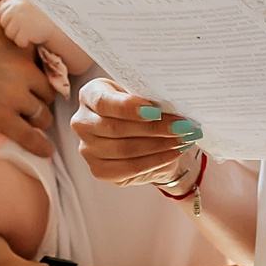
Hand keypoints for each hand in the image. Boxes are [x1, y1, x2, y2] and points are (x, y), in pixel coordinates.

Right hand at [0, 0, 54, 157]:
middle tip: (33, 100)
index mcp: (18, 43)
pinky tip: (44, 150)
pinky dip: (39, 144)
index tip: (31, 75)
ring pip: (42, 114)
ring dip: (40, 119)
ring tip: (37, 123)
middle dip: (42, 96)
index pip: (42, 60)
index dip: (37, 68)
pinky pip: (29, 136)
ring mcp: (13, 97)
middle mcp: (22, 70)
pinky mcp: (0, 119)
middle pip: (47, 90)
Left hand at [0, 0, 53, 50]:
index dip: (8, 21)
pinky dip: (25, 43)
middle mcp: (17, 7)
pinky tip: (34, 37)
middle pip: (3, 23)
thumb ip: (13, 8)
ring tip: (30, 32)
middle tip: (26, 28)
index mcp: (16, 0)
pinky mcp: (25, 30)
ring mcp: (20, 18)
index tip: (18, 23)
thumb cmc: (42, 17)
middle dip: (12, 29)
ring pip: (9, 33)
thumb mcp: (27, 7)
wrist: (60, 24)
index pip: (0, 12)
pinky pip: (18, 41)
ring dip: (18, 36)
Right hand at [71, 77, 197, 186]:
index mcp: (90, 95)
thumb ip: (149, 98)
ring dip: (159, 145)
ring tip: (182, 139)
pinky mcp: (99, 170)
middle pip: (116, 128)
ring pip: (125, 150)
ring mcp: (87, 149)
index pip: (104, 102)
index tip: (155, 110)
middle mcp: (82, 122)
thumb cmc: (141, 109)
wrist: (142, 136)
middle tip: (182, 126)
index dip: (129, 107)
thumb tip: (171, 108)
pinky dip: (156, 161)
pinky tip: (173, 153)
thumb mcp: (143, 96)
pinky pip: (130, 168)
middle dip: (153, 128)